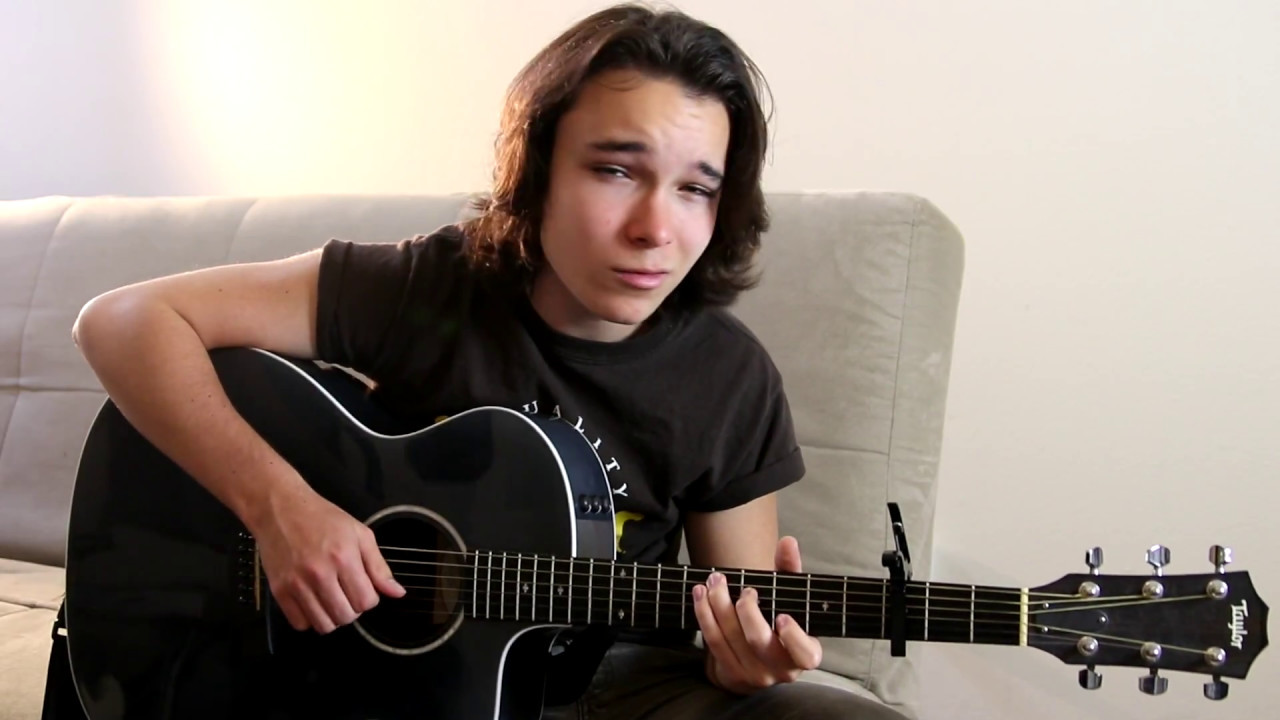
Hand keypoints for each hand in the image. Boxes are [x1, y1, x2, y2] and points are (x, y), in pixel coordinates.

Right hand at [251, 485, 405, 633]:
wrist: (279, 508)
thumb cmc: (322, 518)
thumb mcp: (359, 534)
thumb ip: (379, 566)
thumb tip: (397, 593)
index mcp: (344, 558)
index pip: (366, 602)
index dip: (369, 598)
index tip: (362, 587)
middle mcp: (320, 574)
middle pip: (346, 617)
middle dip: (352, 609)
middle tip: (347, 593)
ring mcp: (296, 584)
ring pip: (323, 625)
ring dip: (332, 616)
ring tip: (330, 598)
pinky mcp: (278, 591)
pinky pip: (299, 624)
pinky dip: (309, 618)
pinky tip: (312, 601)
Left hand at [692, 536, 822, 693]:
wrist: (758, 658)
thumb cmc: (779, 619)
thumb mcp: (790, 596)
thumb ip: (790, 569)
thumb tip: (788, 542)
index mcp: (804, 654)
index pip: (805, 654)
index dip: (794, 637)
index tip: (781, 617)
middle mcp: (781, 670)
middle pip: (759, 640)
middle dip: (746, 610)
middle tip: (743, 587)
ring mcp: (755, 675)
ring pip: (732, 638)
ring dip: (719, 605)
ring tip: (714, 581)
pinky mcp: (731, 673)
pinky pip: (714, 642)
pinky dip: (705, 615)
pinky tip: (701, 594)